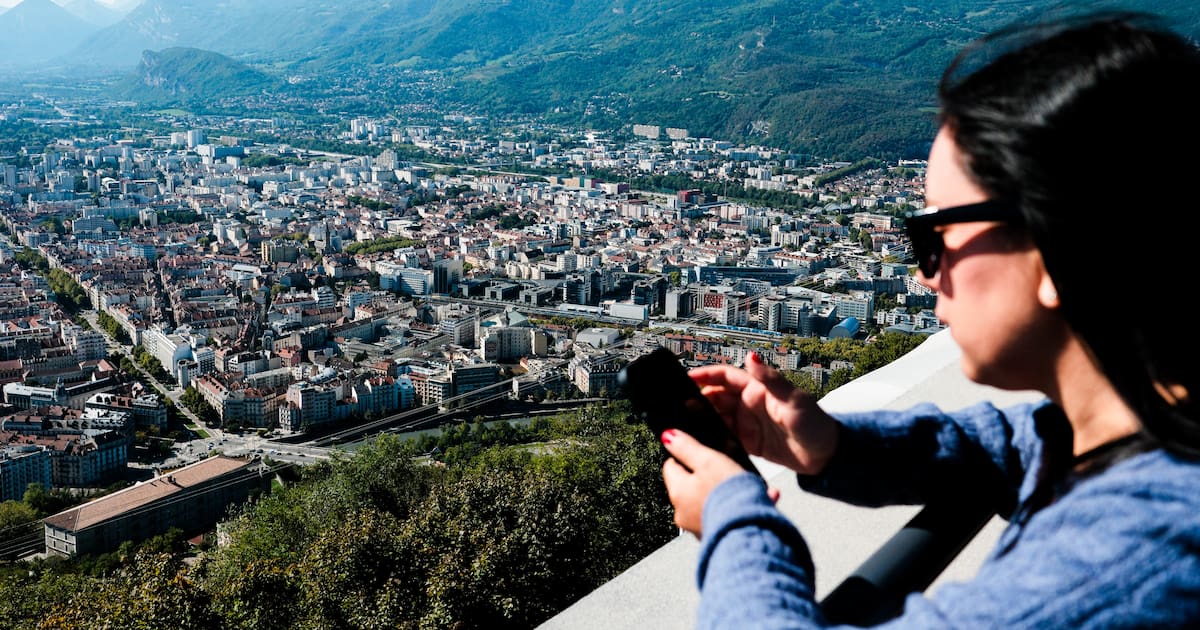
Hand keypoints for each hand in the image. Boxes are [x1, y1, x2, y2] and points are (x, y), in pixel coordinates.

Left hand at [661, 428, 776, 536]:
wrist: (750, 530)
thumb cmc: (729, 495)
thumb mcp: (708, 461)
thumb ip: (686, 447)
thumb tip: (667, 436)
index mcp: (677, 492)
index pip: (671, 467)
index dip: (687, 458)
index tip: (701, 456)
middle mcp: (682, 512)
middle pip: (690, 485)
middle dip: (708, 477)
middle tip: (727, 471)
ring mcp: (697, 526)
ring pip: (710, 501)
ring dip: (727, 494)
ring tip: (749, 488)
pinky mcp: (716, 535)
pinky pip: (725, 517)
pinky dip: (738, 508)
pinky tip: (759, 500)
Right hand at [689, 352, 839, 475]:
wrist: (826, 456)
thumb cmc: (815, 423)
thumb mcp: (793, 399)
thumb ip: (770, 379)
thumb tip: (751, 355)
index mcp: (757, 389)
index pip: (724, 377)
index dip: (705, 376)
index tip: (686, 378)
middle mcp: (749, 404)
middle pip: (715, 397)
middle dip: (697, 399)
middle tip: (679, 407)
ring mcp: (747, 423)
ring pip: (716, 417)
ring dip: (702, 419)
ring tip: (684, 424)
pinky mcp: (748, 442)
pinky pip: (724, 437)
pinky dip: (712, 438)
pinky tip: (701, 441)